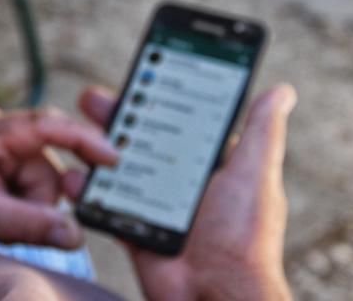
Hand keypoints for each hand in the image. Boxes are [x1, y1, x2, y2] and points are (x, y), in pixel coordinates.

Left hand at [0, 106, 117, 248]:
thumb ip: (33, 225)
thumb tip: (75, 234)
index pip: (47, 126)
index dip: (84, 139)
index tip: (113, 156)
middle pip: (46, 164)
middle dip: (37, 198)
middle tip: (10, 220)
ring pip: (38, 177)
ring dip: (26, 205)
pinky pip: (24, 180)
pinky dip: (18, 202)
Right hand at [68, 85, 295, 300]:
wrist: (214, 294)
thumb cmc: (243, 238)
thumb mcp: (254, 174)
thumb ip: (261, 132)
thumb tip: (280, 91)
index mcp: (212, 165)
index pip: (181, 121)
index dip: (157, 96)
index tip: (138, 74)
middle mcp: (182, 181)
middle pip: (143, 139)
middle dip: (117, 116)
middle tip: (91, 98)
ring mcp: (157, 205)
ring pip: (119, 167)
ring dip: (95, 149)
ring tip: (74, 131)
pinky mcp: (136, 228)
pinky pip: (107, 204)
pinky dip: (88, 191)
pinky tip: (72, 175)